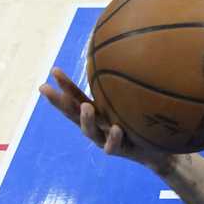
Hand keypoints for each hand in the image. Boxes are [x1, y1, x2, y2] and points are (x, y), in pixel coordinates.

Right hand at [38, 67, 170, 168]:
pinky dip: (113, 138)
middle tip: (45, 88)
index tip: (54, 70)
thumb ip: (129, 86)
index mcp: (98, 112)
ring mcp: (106, 140)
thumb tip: (133, 52)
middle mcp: (98, 126)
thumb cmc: (144, 123)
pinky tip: (116, 128)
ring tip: (86, 107)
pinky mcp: (120, 151)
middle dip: (58, 102)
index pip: (77, 97)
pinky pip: (114, 146)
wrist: (159, 152)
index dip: (65, 85)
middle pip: (73, 114)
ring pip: (90, 131)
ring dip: (86, 119)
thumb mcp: (135, 103)